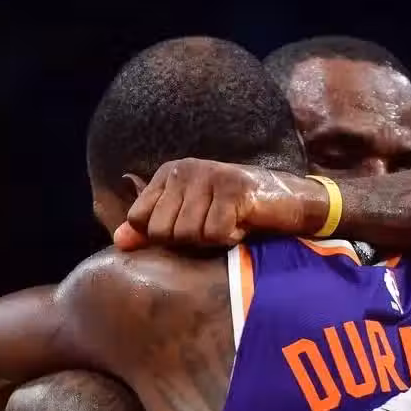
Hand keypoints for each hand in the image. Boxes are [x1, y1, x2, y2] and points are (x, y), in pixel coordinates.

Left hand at [113, 158, 327, 249]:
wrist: (291, 202)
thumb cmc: (238, 213)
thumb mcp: (190, 219)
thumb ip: (152, 229)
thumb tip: (119, 242)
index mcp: (169, 173)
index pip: (139, 219)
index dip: (164, 237)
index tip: (193, 227)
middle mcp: (185, 169)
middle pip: (162, 231)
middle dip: (189, 242)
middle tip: (214, 228)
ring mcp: (209, 175)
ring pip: (187, 235)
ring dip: (212, 241)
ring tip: (230, 224)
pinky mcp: (234, 188)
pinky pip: (215, 234)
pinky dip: (231, 239)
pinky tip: (243, 225)